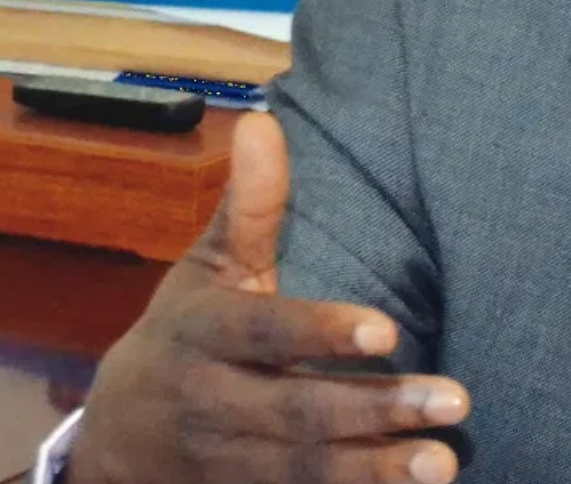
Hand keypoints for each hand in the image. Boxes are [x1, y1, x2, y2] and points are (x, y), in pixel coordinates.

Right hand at [67, 113, 469, 483]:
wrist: (116, 438)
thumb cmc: (186, 331)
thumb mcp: (206, 267)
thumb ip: (246, 205)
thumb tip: (263, 121)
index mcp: (202, 334)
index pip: (264, 334)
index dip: (321, 332)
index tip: (388, 329)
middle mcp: (209, 404)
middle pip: (296, 411)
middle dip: (376, 409)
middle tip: (453, 401)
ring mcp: (223, 463)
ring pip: (303, 471)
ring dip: (375, 469)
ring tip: (443, 462)